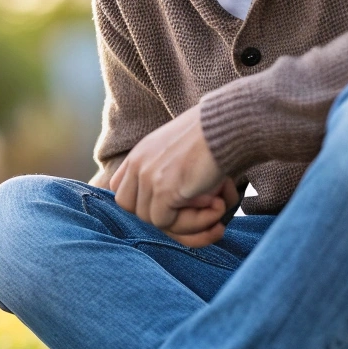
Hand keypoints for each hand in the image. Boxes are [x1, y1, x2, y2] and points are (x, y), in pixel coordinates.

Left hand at [109, 104, 237, 246]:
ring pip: (155, 221)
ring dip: (189, 221)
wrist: (227, 125)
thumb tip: (180, 206)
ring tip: (218, 205)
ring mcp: (147, 178)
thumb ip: (166, 172)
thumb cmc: (214, 137)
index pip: (119, 190)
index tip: (174, 205)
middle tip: (199, 210)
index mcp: (139, 154)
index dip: (142, 203)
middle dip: (164, 216)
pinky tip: (219, 205)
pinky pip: (171, 223)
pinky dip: (198, 222)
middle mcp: (138, 165)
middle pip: (132, 210)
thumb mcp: (179, 151)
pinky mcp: (163, 190)